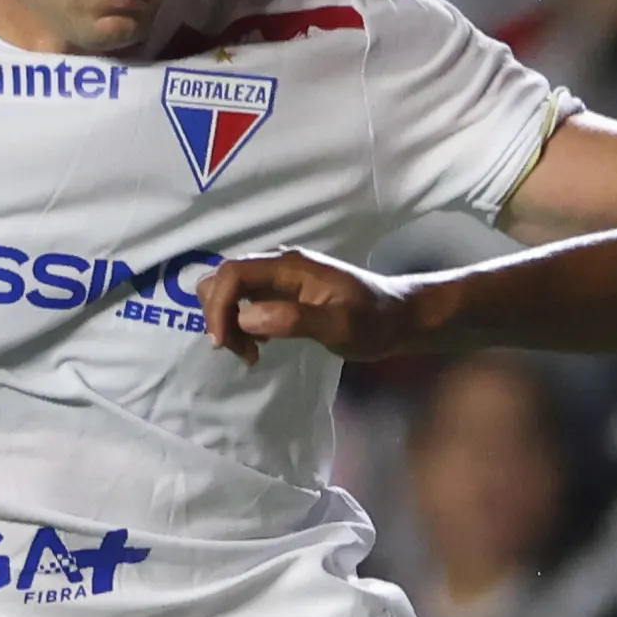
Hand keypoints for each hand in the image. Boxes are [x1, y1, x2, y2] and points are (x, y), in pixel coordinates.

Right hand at [202, 247, 426, 364]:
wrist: (398, 317)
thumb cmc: (373, 322)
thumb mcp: (340, 326)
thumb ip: (295, 320)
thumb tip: (247, 317)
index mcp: (290, 267)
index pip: (233, 273)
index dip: (219, 306)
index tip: (224, 343)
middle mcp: (280, 265)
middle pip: (224, 278)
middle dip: (219, 315)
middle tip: (240, 351)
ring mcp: (280, 278)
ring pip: (231, 289)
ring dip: (228, 320)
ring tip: (251, 351)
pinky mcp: (282, 292)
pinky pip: (245, 300)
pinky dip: (240, 322)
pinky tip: (261, 343)